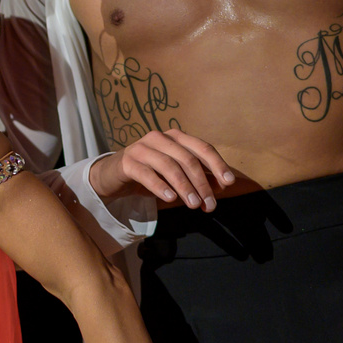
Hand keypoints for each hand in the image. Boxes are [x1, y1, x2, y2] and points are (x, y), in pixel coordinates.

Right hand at [89, 130, 235, 211]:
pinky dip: (161, 187)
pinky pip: (147, 174)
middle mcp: (160, 138)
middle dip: (201, 183)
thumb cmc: (150, 173)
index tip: (228, 183)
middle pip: (187, 159)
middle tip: (209, 205)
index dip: (217, 164)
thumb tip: (221, 186)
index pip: (202, 147)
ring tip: (193, 205)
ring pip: (169, 166)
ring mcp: (142, 148)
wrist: (113, 175)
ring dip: (184, 187)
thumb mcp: (175, 174)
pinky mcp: (128, 162)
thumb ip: (197, 177)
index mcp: (175, 137)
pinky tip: (170, 199)